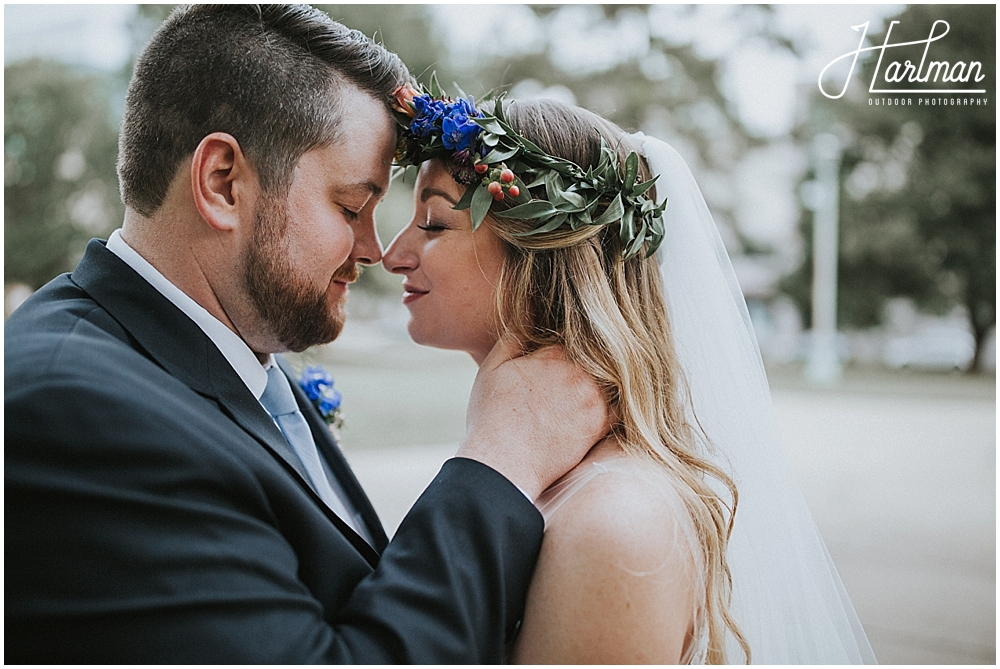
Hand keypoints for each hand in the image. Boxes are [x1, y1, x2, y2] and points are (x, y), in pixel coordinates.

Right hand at [457, 338, 608, 500]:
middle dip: (591, 358)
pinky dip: (620, 401)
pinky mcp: (601, 425)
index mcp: (554, 353)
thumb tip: (531, 305)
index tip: (564, 352)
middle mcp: (580, 372)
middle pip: (597, 354)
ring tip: (590, 387)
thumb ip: (515, 334)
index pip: (575, 334)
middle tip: (581, 372)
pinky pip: (623, 406)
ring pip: (613, 377)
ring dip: (607, 377)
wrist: (504, 464)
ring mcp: (594, 399)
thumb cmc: (492, 416)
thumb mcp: (495, 366)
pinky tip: (613, 402)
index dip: (570, 342)